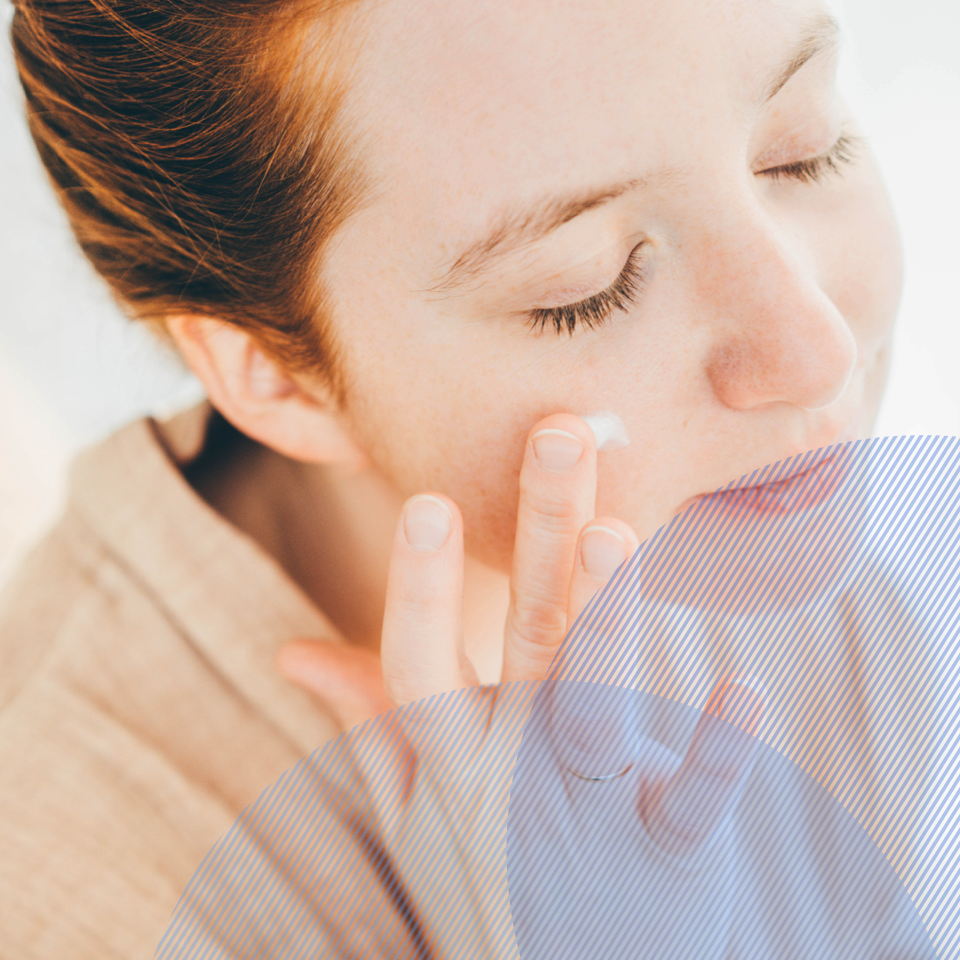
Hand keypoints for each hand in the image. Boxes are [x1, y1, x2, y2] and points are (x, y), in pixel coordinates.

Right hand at [278, 413, 764, 958]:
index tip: (428, 501)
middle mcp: (516, 765)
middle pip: (523, 637)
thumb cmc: (486, 880)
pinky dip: (717, 752)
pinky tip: (744, 691)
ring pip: (590, 704)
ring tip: (614, 532)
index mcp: (457, 748)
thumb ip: (369, 717)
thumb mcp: (414, 806)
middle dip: (539, 534)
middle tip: (560, 436)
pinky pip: (693, 799)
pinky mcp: (669, 848)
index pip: (419, 659)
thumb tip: (296, 648)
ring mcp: (589, 806)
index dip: (421, 586)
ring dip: (603, 622)